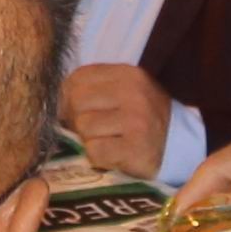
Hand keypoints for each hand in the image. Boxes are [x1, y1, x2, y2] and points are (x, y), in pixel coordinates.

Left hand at [57, 62, 180, 177]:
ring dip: (90, 140)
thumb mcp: (123, 93)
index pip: (76, 78)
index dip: (69, 98)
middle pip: (76, 102)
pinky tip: (114, 154)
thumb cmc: (141, 119)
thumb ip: (92, 89)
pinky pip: (95, 151)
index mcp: (127, 74)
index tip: (80, 111)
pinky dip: (99, 157)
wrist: (177, 147)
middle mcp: (133, 93)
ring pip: (84, 128)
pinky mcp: (135, 148)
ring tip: (108, 141)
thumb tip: (53, 102)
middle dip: (78, 120)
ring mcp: (136, 120)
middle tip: (94, 130)